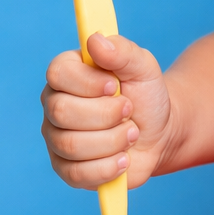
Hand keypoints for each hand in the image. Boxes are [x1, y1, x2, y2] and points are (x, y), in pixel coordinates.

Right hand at [41, 34, 174, 192]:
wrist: (159, 132)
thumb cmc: (146, 95)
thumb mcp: (143, 67)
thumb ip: (122, 51)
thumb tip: (95, 40)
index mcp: (67, 74)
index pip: (58, 74)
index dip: (88, 82)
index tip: (115, 86)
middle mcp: (54, 105)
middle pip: (61, 112)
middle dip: (106, 114)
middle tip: (130, 111)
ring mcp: (57, 139)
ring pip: (71, 145)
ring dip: (113, 140)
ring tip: (132, 134)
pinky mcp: (66, 169)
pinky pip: (77, 174)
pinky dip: (109, 167)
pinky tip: (124, 159)